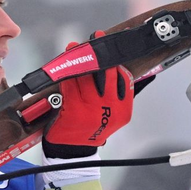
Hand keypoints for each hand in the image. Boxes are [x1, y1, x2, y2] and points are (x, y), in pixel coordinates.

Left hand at [43, 33, 134, 158]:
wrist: (73, 153)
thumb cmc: (91, 130)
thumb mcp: (112, 116)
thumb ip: (117, 96)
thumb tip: (119, 68)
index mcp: (123, 111)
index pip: (124, 79)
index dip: (117, 61)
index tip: (111, 48)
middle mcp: (109, 109)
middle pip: (107, 73)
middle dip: (102, 52)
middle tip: (98, 36)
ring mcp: (91, 109)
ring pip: (87, 76)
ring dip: (80, 57)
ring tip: (76, 46)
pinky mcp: (73, 109)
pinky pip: (71, 84)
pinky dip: (67, 71)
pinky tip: (66, 61)